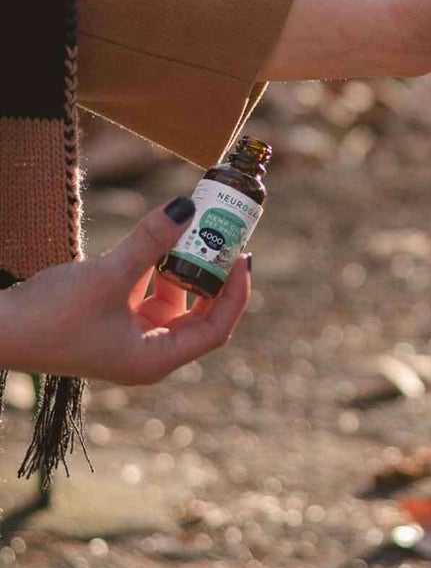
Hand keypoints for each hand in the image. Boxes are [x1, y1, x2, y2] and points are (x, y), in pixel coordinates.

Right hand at [0, 199, 251, 384]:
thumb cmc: (48, 316)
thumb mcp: (107, 275)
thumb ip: (149, 241)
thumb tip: (187, 206)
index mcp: (155, 360)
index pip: (216, 329)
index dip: (235, 293)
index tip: (244, 257)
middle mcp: (147, 356)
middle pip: (199, 316)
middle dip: (212, 277)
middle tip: (225, 239)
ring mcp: (128, 342)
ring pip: (172, 303)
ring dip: (182, 270)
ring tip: (194, 233)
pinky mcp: (110, 325)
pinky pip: (146, 298)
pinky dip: (155, 272)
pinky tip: (158, 244)